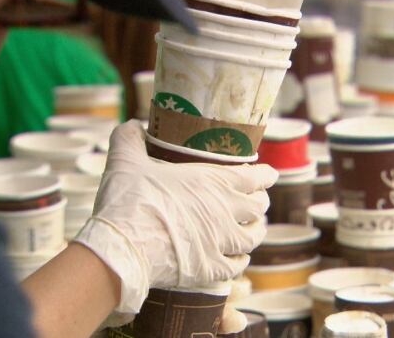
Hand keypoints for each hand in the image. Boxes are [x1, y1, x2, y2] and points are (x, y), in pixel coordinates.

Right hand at [74, 120, 274, 325]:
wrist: (123, 248)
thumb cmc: (129, 201)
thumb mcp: (125, 161)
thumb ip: (130, 138)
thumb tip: (133, 125)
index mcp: (213, 181)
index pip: (254, 176)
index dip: (265, 176)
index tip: (269, 175)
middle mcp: (225, 210)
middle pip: (258, 206)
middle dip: (260, 202)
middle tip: (258, 200)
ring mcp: (221, 242)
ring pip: (253, 236)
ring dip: (256, 231)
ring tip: (255, 229)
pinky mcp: (211, 268)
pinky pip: (237, 266)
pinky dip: (241, 261)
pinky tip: (240, 259)